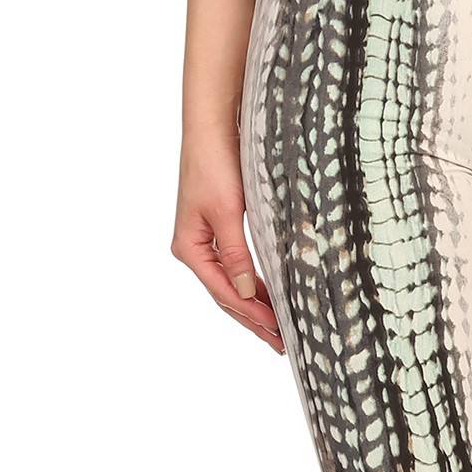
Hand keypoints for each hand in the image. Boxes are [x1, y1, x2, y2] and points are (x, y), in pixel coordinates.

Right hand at [172, 129, 282, 353]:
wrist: (213, 127)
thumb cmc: (215, 164)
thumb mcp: (227, 213)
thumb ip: (237, 255)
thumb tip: (248, 292)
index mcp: (190, 249)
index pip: (225, 293)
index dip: (252, 314)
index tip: (278, 332)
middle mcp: (195, 249)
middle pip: (227, 295)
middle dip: (254, 319)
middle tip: (282, 344)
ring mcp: (206, 242)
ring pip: (232, 284)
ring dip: (255, 306)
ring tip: (278, 329)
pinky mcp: (220, 230)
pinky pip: (237, 268)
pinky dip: (254, 285)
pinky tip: (269, 297)